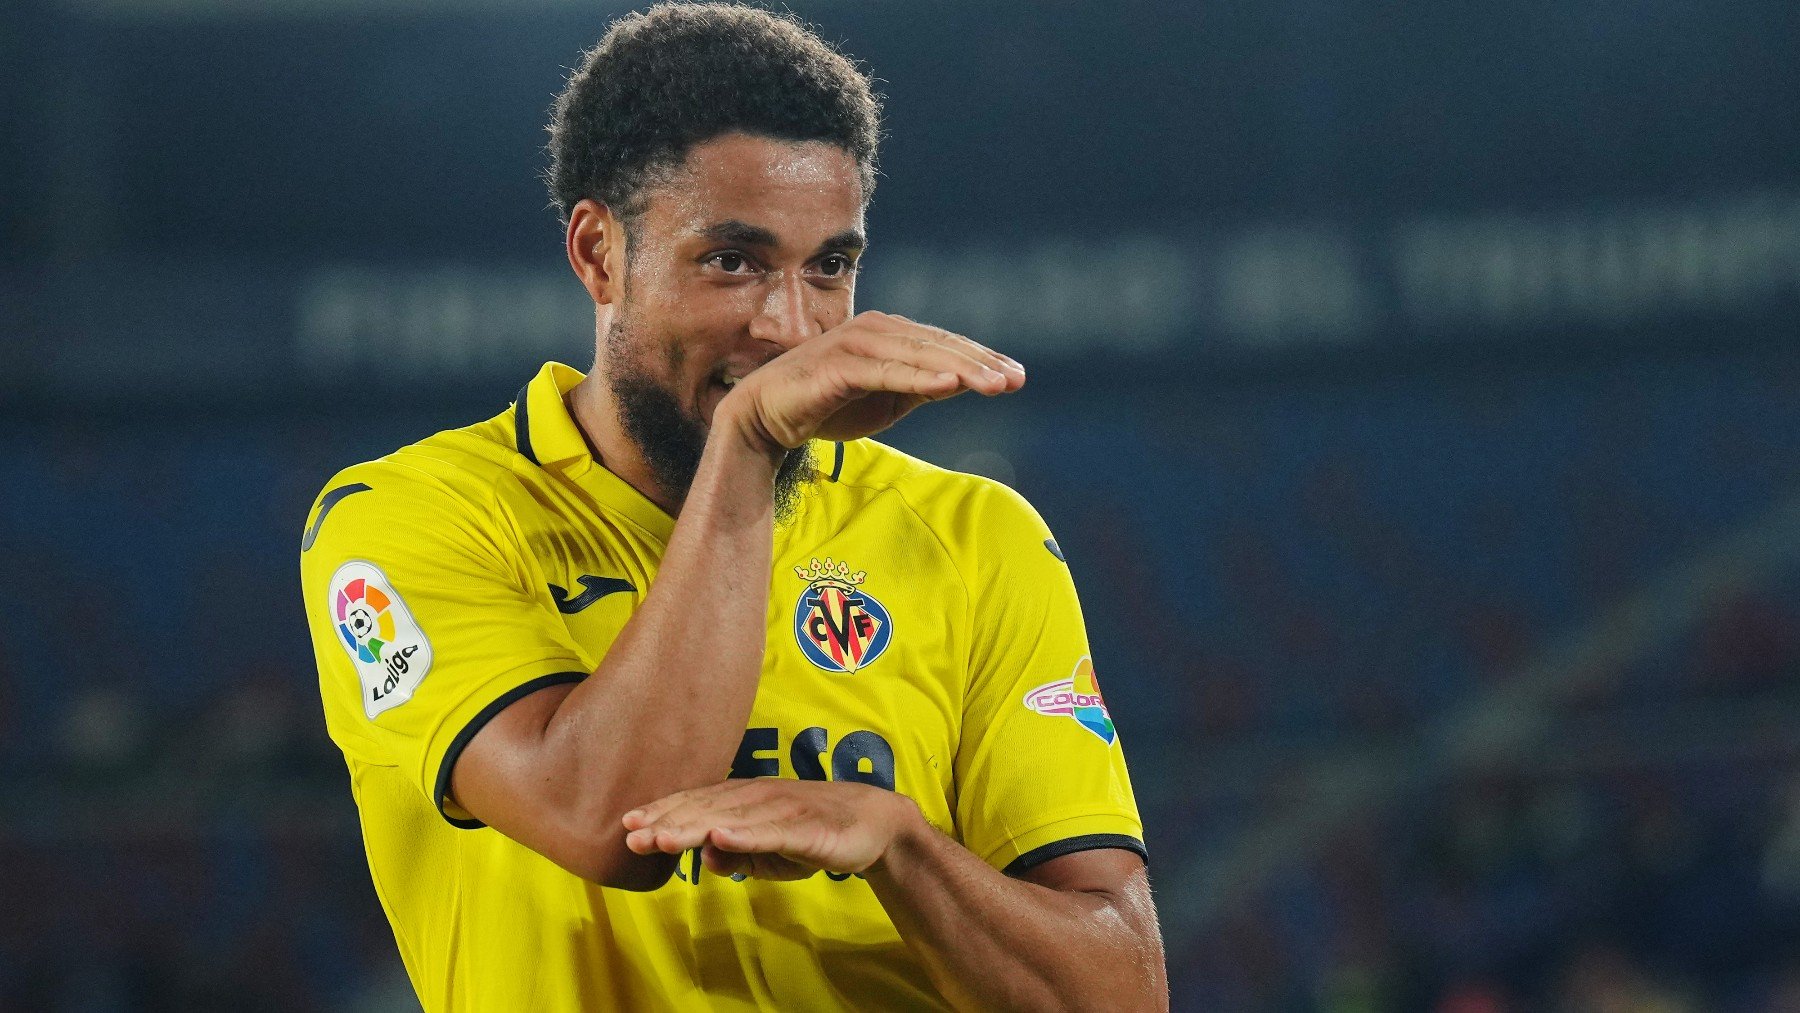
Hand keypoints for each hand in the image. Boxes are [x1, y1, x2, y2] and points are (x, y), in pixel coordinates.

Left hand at [621, 778, 923, 879]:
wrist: (874, 823)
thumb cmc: (816, 833)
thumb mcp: (770, 852)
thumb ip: (738, 854)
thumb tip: (707, 857)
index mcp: (746, 800)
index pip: (697, 804)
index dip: (663, 812)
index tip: (629, 824)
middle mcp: (759, 798)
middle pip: (706, 808)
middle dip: (667, 821)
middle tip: (631, 834)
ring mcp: (782, 811)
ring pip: (731, 819)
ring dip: (694, 827)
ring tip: (662, 838)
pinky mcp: (806, 828)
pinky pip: (770, 832)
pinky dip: (744, 835)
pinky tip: (720, 839)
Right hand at [719, 311, 1025, 455]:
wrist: (767, 418)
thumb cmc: (828, 406)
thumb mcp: (887, 400)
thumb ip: (922, 388)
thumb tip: (964, 383)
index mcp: (891, 335)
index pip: (946, 346)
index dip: (982, 360)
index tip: (1017, 377)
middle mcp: (876, 330)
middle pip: (939, 347)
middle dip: (980, 364)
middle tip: (1016, 381)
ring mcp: (855, 343)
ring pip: (918, 356)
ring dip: (959, 370)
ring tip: (994, 385)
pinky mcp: (836, 365)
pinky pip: (886, 372)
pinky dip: (918, 378)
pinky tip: (948, 387)